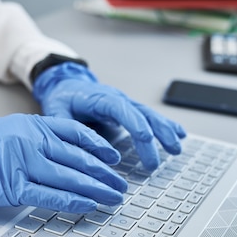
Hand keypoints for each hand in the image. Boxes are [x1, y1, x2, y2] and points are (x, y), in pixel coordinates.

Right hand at [0, 114, 127, 217]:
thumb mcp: (8, 132)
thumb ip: (36, 140)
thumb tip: (64, 155)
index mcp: (31, 125)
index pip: (75, 133)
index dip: (99, 146)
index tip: (114, 156)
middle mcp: (31, 141)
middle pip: (79, 156)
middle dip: (105, 172)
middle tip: (121, 184)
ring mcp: (22, 163)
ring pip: (70, 176)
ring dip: (97, 188)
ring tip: (114, 197)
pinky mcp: (12, 187)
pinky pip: (50, 194)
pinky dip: (74, 200)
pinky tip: (90, 204)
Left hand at [33, 62, 186, 170]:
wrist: (65, 84)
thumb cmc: (62, 99)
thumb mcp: (57, 113)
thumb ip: (67, 130)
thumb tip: (83, 152)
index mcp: (99, 98)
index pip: (122, 109)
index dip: (136, 124)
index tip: (147, 141)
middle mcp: (117, 98)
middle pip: (142, 113)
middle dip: (158, 133)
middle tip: (168, 152)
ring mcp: (125, 103)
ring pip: (150, 115)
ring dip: (166, 130)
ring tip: (177, 148)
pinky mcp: (128, 110)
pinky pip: (149, 117)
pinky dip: (165, 125)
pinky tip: (179, 134)